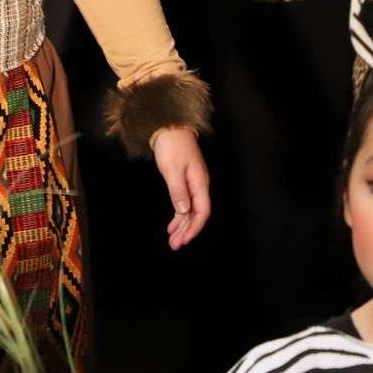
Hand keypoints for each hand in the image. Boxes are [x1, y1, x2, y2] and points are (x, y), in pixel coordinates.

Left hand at [150, 127, 210, 250]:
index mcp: (200, 183)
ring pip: (190, 210)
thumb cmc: (172, 146)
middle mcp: (199, 185)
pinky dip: (179, 215)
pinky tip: (173, 225)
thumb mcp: (172, 170)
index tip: (184, 240)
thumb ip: (178, 192)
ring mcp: (193, 183)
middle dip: (187, 231)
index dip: (195, 228)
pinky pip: (185, 203)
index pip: (202, 211)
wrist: (170, 126)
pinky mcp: (185, 180)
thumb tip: (184, 212)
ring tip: (173, 240)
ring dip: (182, 226)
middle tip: (175, 245)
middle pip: (197, 214)